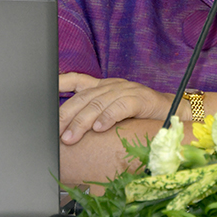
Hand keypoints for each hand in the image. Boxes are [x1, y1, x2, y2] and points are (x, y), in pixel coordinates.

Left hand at [58, 73, 174, 144]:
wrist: (174, 112)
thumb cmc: (141, 116)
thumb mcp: (114, 113)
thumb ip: (95, 118)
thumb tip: (71, 134)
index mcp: (104, 87)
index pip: (77, 80)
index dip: (59, 83)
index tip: (43, 92)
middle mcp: (113, 85)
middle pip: (83, 97)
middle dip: (66, 116)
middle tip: (56, 133)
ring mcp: (127, 90)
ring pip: (98, 102)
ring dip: (83, 122)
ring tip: (72, 137)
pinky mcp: (141, 98)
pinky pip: (121, 106)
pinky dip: (109, 117)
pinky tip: (100, 128)